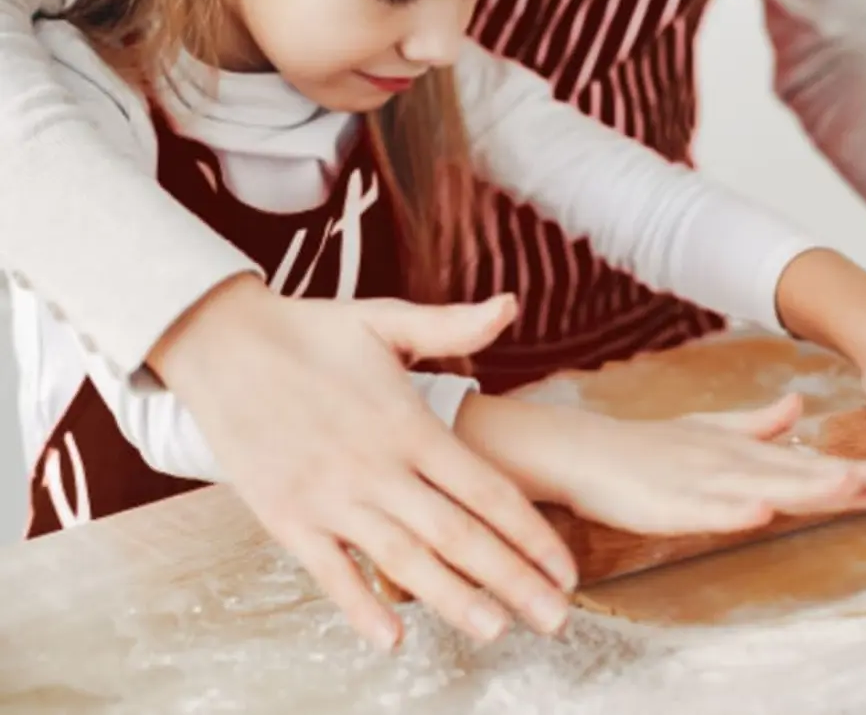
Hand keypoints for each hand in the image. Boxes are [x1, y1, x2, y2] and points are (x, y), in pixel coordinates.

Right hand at [148, 275, 576, 649]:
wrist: (221, 345)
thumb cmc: (312, 331)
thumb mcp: (387, 321)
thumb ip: (453, 326)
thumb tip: (511, 305)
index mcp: (408, 425)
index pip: (487, 490)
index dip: (531, 534)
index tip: (565, 568)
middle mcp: (376, 468)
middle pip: (458, 536)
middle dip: (512, 582)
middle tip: (555, 621)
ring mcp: (330, 497)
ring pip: (403, 562)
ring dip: (452, 600)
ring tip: (496, 631)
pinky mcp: (285, 517)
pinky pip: (329, 572)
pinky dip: (360, 606)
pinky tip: (394, 638)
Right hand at [460, 394, 865, 535]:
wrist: (583, 449)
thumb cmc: (646, 447)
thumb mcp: (706, 431)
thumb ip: (754, 425)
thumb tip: (797, 408)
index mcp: (737, 453)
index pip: (800, 465)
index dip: (845, 471)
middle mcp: (725, 464)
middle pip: (789, 474)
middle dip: (839, 478)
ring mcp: (695, 482)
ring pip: (756, 487)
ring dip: (801, 487)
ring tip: (845, 486)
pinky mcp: (663, 503)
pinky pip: (700, 511)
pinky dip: (729, 511)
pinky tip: (758, 513)